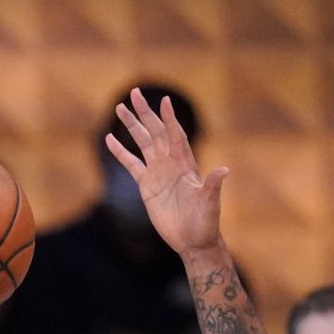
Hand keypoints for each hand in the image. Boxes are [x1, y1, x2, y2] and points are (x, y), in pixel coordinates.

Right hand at [104, 87, 229, 256]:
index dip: (170, 119)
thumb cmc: (205, 223)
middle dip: (145, 113)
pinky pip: (131, 164)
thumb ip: (213, 187)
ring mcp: (158, 172)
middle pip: (156, 132)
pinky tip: (109, 139)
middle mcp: (171, 164)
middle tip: (134, 93)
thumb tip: (224, 170)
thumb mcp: (210, 204)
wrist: (193, 241)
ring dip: (132, 125)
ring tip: (120, 108)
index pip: (176, 136)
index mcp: (185, 165)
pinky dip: (120, 152)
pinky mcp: (146, 185)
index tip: (164, 101)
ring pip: (143, 142)